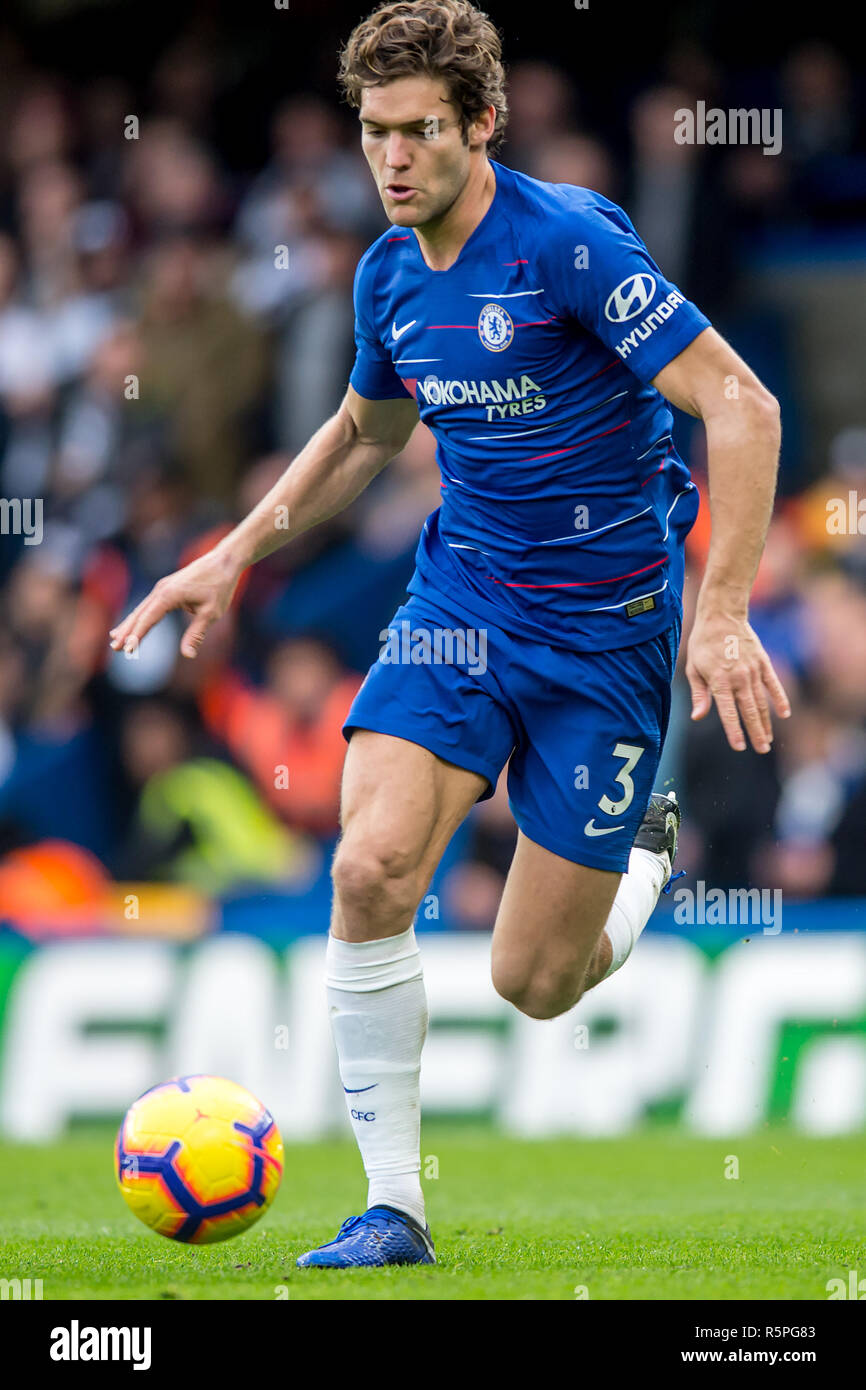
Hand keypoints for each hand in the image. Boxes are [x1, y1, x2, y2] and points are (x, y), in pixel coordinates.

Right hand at [109, 547, 242, 659]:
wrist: (224, 561)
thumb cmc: (219, 586)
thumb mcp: (211, 613)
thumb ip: (196, 634)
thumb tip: (188, 655)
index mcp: (169, 595)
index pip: (148, 619)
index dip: (137, 636)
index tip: (128, 650)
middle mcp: (161, 590)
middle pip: (139, 614)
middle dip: (126, 632)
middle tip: (114, 648)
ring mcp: (162, 587)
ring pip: (141, 609)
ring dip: (128, 624)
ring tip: (114, 638)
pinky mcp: (166, 587)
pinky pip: (148, 605)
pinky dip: (138, 616)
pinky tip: (132, 623)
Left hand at [685, 610, 789, 752]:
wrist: (722, 616)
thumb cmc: (703, 644)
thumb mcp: (693, 668)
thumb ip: (699, 694)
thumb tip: (698, 717)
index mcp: (719, 681)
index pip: (728, 712)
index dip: (734, 731)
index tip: (740, 747)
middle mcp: (738, 678)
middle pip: (749, 711)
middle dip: (755, 733)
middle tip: (761, 750)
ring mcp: (753, 671)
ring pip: (762, 702)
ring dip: (766, 722)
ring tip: (769, 740)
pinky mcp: (764, 663)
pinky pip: (773, 684)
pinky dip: (780, 699)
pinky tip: (784, 714)